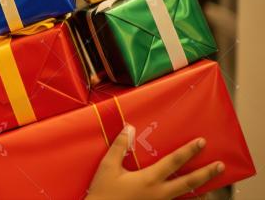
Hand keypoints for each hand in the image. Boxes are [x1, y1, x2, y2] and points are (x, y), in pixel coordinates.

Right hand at [86, 125, 225, 199]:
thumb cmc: (104, 193)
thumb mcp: (108, 167)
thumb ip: (119, 147)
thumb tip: (128, 129)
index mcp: (149, 179)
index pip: (174, 162)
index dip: (188, 151)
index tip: (200, 143)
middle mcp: (159, 193)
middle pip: (189, 182)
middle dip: (206, 173)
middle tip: (219, 166)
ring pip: (186, 196)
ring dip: (201, 189)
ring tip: (211, 184)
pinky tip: (190, 197)